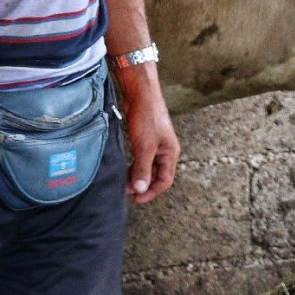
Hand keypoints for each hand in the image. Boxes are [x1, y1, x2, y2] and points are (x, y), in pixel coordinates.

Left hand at [114, 65, 178, 203]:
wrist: (140, 95)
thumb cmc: (147, 118)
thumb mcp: (144, 146)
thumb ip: (143, 169)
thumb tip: (140, 189)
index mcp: (170, 153)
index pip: (165, 181)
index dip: (151, 192)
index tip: (136, 199)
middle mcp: (165, 151)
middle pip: (156, 176)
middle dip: (143, 185)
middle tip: (127, 191)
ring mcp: (155, 145)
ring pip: (147, 168)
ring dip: (137, 176)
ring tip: (124, 183)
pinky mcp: (145, 140)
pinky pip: (141, 159)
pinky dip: (134, 166)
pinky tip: (125, 169)